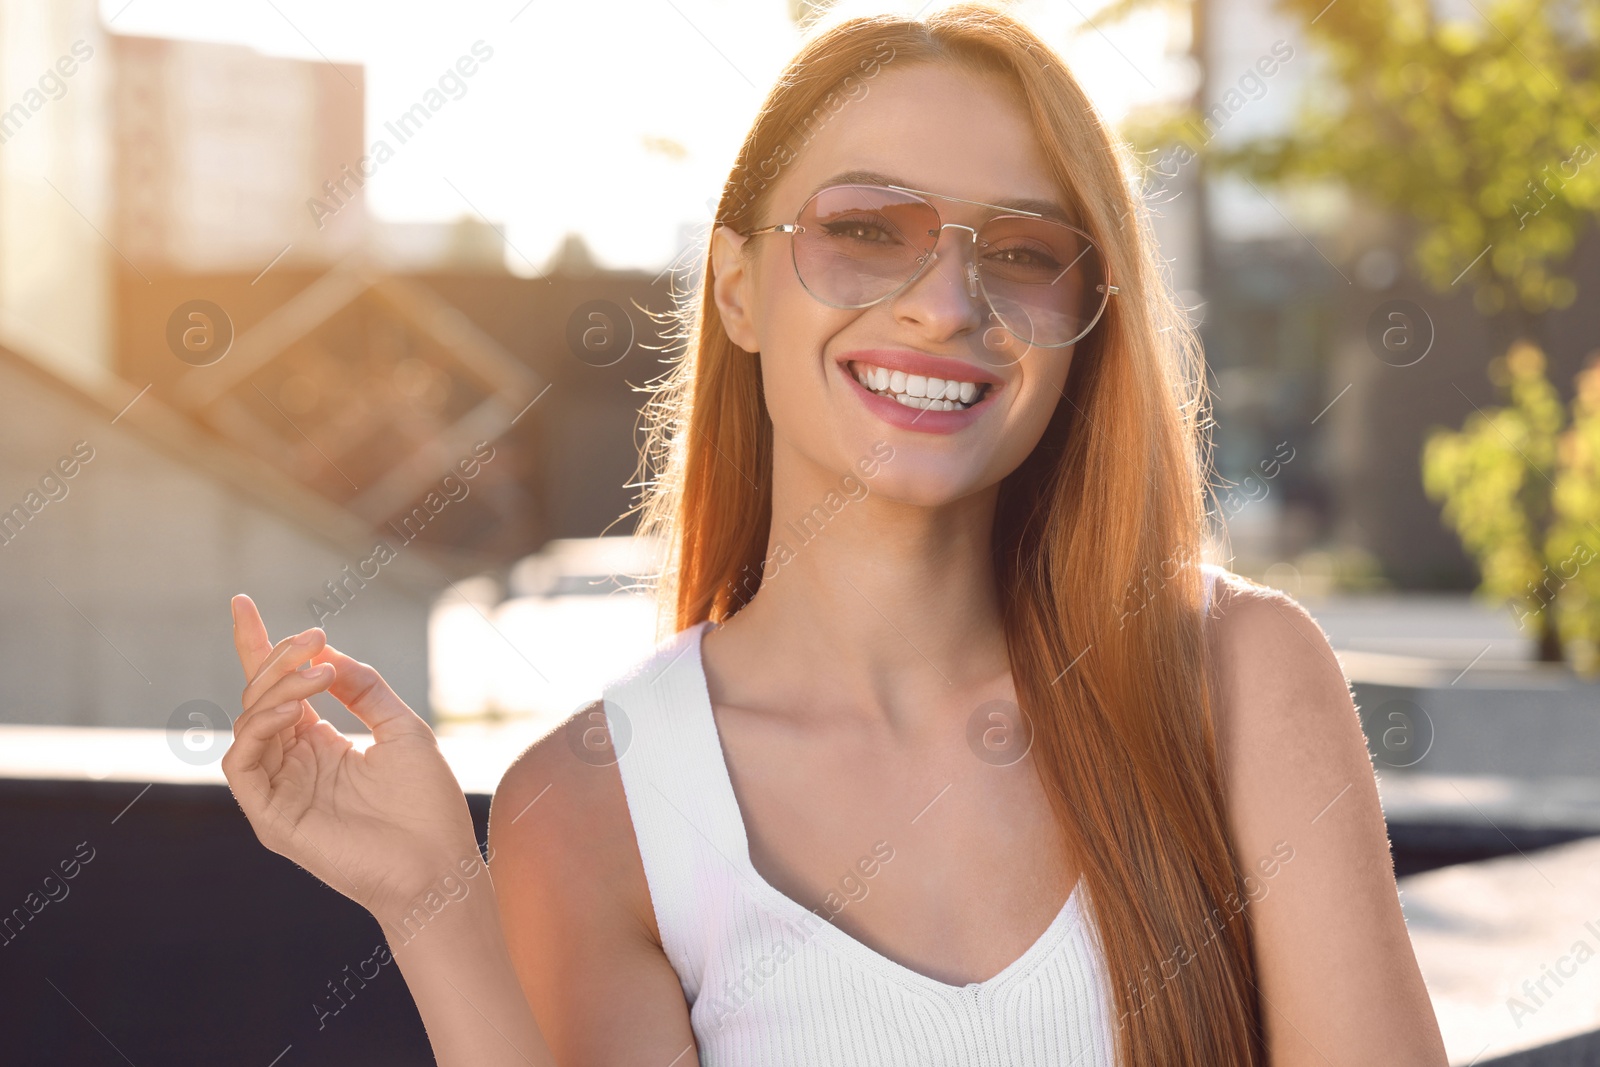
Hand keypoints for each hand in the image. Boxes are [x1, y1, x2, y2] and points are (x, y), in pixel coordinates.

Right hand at [221, 594, 480, 926]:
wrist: (437, 864)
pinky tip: (296, 709)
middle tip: (313, 638)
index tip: (241, 601)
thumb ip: (364, 688)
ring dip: (277, 688)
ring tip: (319, 674)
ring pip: (248, 723)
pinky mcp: (270, 817)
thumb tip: (326, 650)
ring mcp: (278, 790)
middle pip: (260, 696)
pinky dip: (261, 727)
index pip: (278, 687)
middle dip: (278, 658)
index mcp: (320, 743)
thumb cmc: (427, 804)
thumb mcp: (402, 728)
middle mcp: (292, 763)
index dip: (260, 644)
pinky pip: (242, 763)